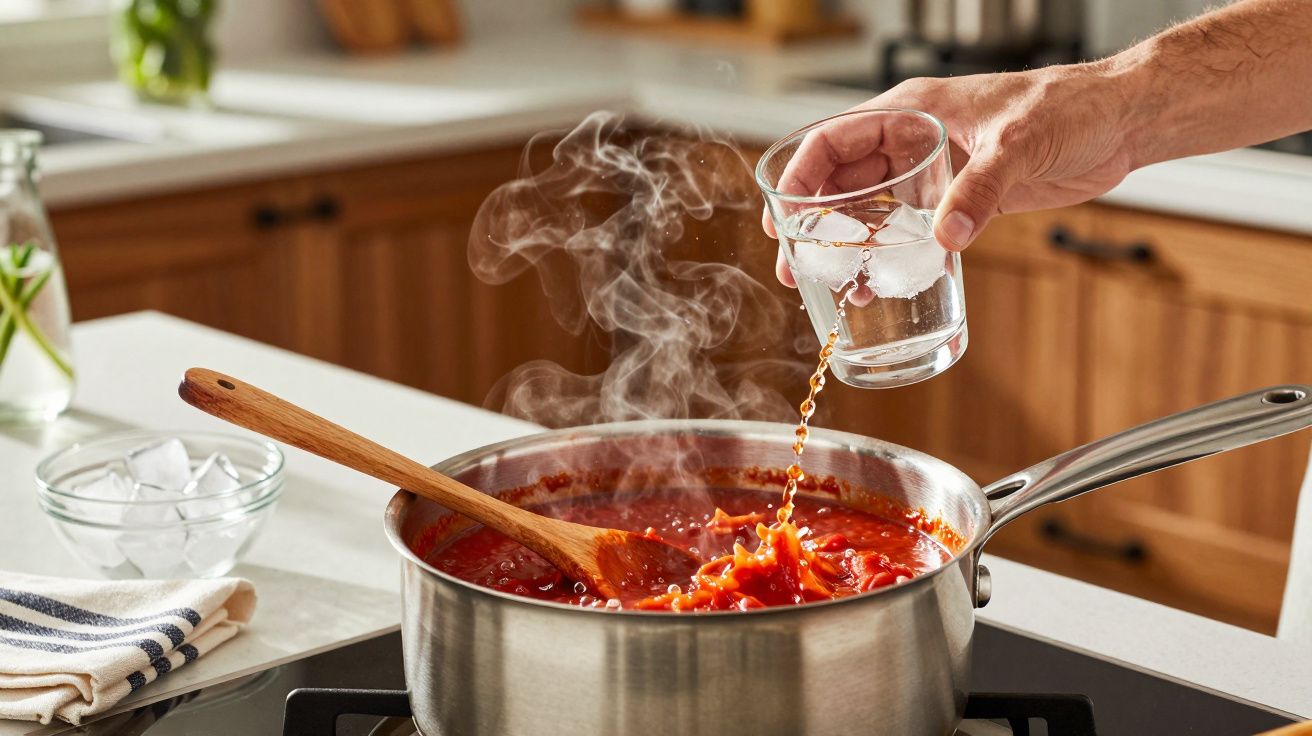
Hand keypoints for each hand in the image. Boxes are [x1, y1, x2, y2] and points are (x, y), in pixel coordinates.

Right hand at [765, 62, 1136, 286]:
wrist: (1118, 122)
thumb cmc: (1069, 107)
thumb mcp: (1017, 146)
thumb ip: (978, 191)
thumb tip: (944, 238)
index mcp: (910, 109)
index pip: (832, 141)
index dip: (801, 180)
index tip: (784, 221)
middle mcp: (911, 140)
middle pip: (839, 182)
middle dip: (812, 225)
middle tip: (797, 269)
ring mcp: (930, 171)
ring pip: (867, 209)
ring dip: (844, 246)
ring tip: (831, 286)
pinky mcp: (953, 197)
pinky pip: (904, 229)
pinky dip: (884, 255)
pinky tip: (876, 283)